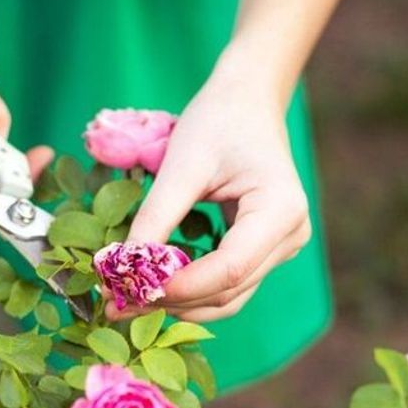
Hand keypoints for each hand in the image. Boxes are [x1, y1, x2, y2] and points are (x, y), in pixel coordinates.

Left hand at [115, 70, 312, 321]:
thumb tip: (123, 266)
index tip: (131, 290)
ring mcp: (282, 247)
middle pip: (230, 289)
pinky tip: (153, 288)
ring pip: (229, 297)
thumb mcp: (182, 163)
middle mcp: (290, 236)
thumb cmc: (218, 121)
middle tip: (116, 304)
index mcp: (281, 209)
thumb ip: (157, 215)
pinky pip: (228, 284)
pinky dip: (191, 291)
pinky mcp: (266, 252)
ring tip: (128, 301)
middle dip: (173, 300)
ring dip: (180, 304)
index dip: (182, 286)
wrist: (247, 103)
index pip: (230, 268)